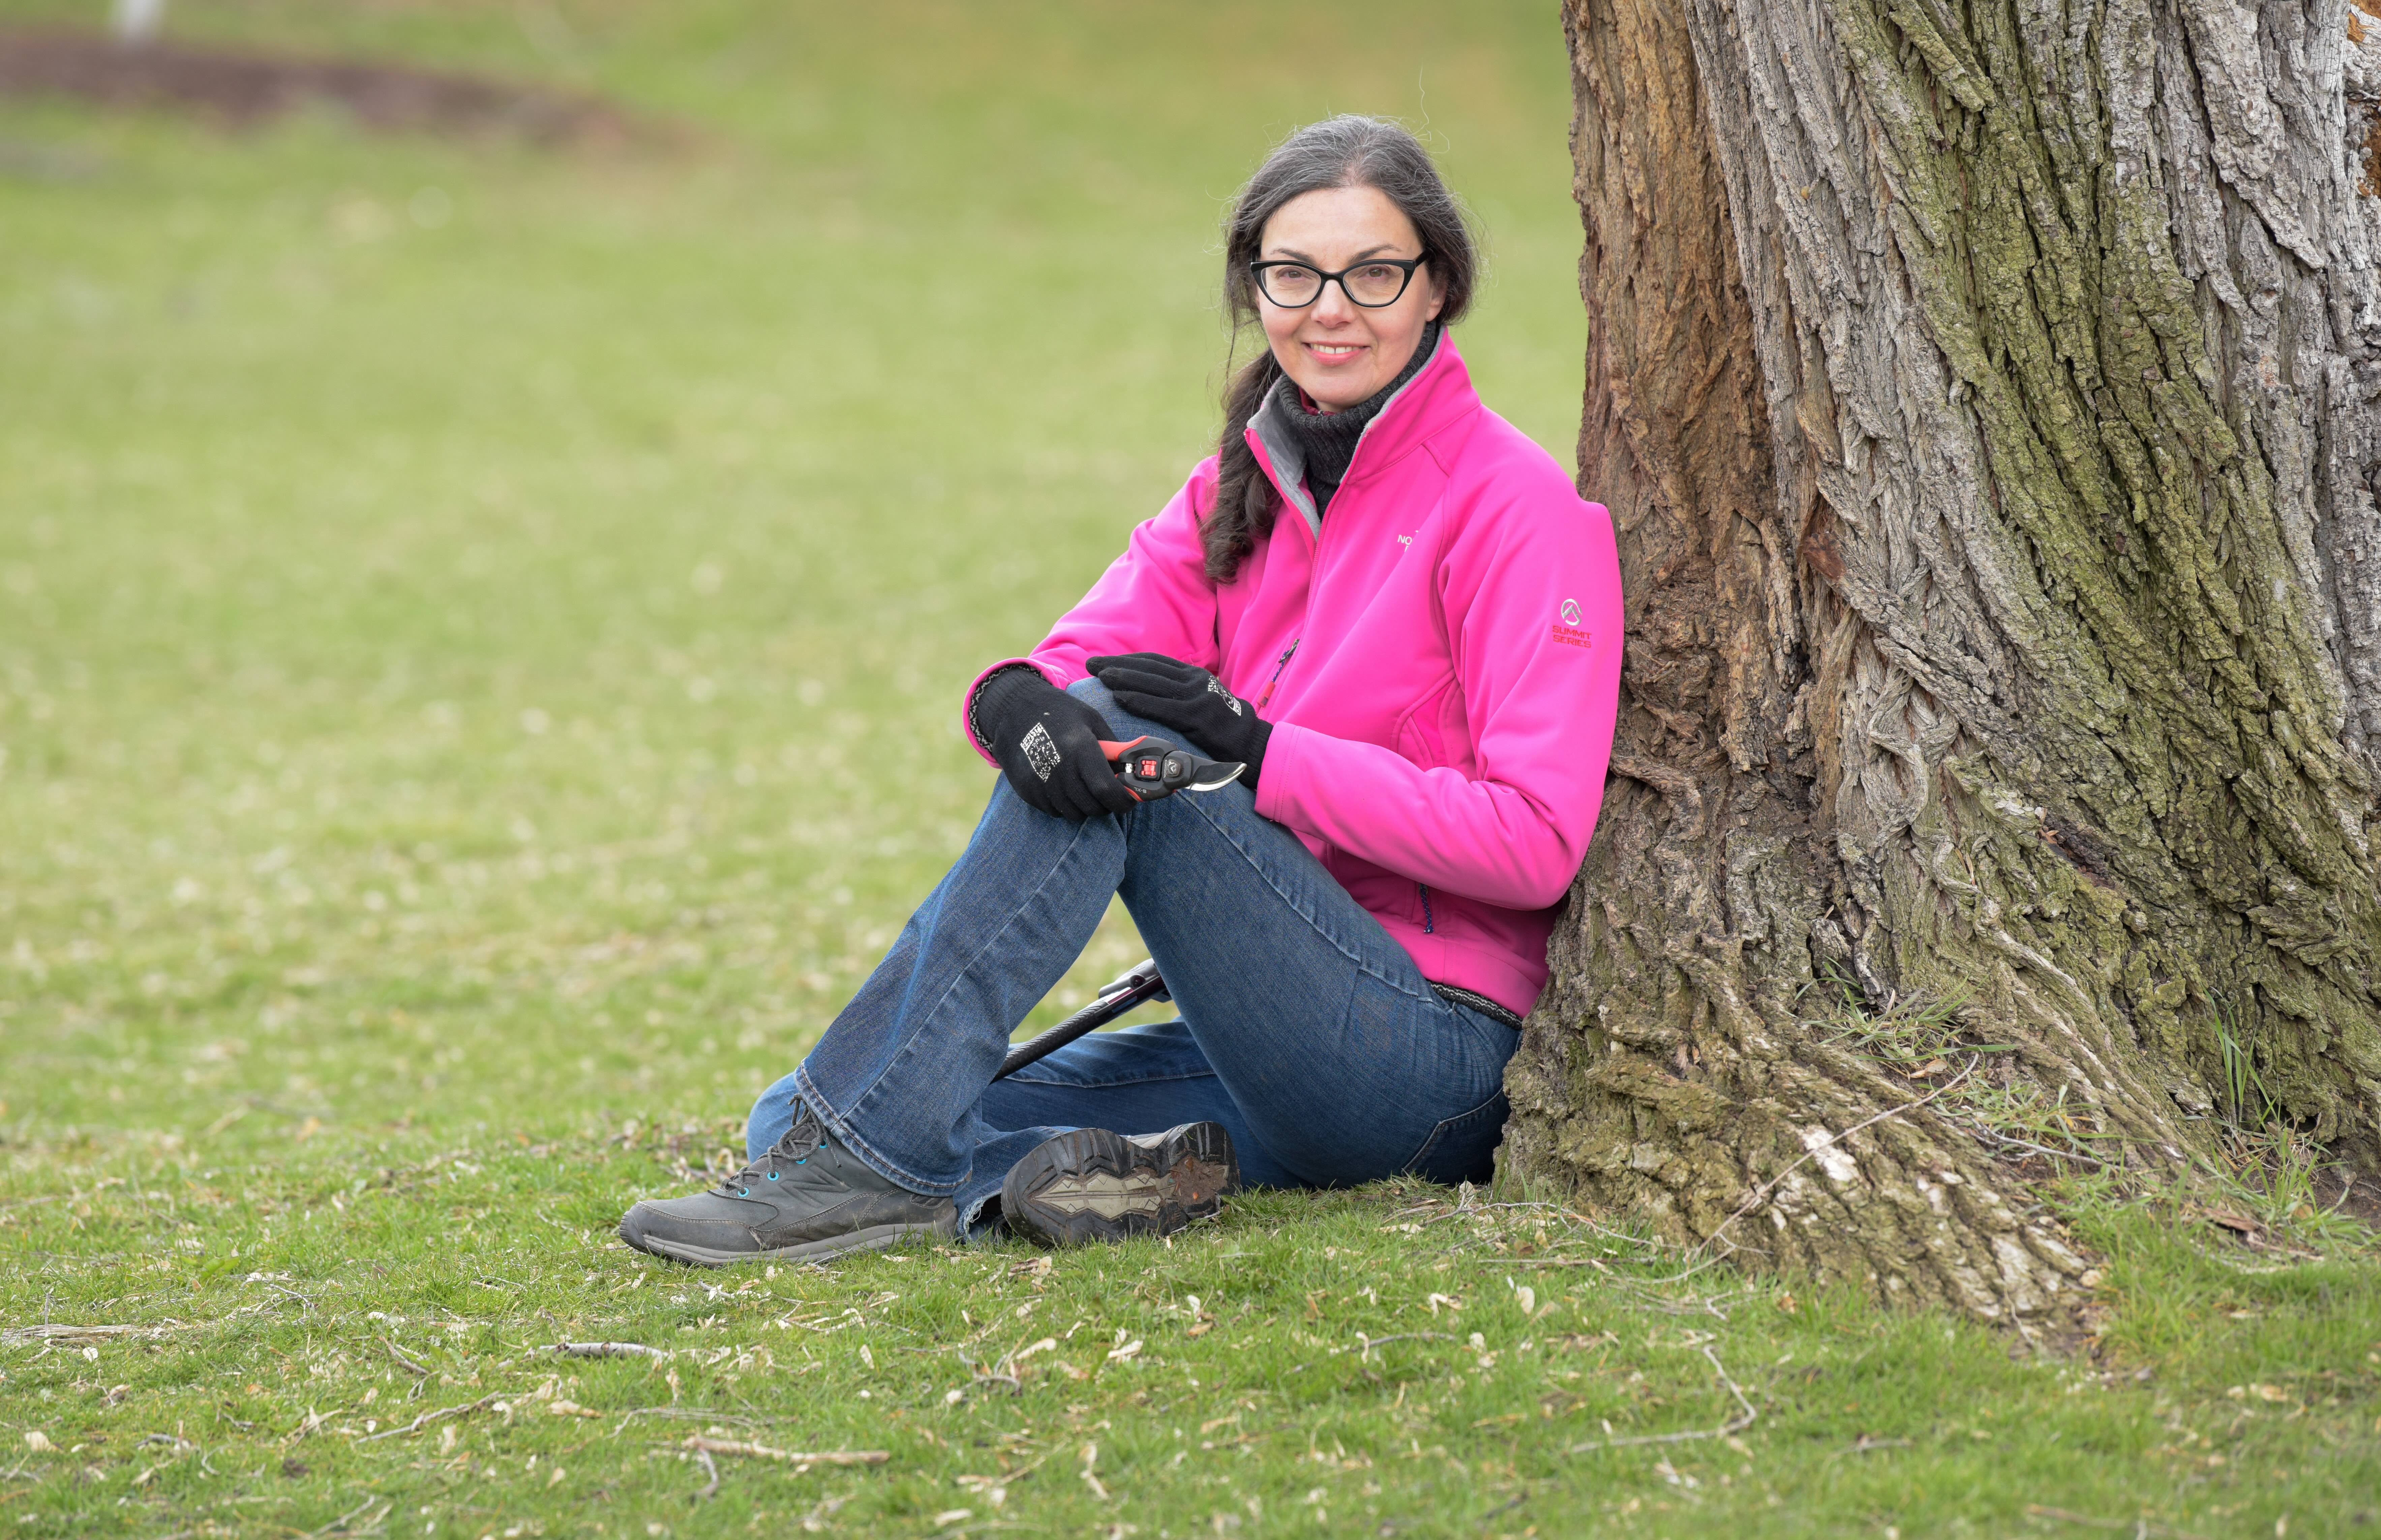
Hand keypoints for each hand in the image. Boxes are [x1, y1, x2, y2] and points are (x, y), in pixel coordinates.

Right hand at [971, 666, 1138, 820]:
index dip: (1122, 801)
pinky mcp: (1027, 791)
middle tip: (1108, 794)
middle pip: (1092, 807)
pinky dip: (1064, 805)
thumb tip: (1132, 771)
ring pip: (1074, 814)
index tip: (1128, 801)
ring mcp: (1041, 783)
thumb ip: (1114, 748)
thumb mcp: (1092, 720)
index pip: (1107, 791)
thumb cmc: (1059, 712)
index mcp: (1080, 749)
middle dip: (1106, 805)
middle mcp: (1059, 770)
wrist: (1014, 709)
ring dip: (1085, 806)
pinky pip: (1054, 811)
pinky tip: (1064, 787)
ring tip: (1086, 789)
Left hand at [1086, 653, 1271, 791]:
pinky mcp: (1197, 717)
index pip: (1155, 662)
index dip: (1128, 660)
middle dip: (1118, 664)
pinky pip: (1161, 706)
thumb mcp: (1205, 702)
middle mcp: (1195, 681)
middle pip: (1149, 668)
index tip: (1105, 661)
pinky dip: (1139, 700)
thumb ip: (1182, 696)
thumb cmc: (1227, 729)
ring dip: (1123, 677)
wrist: (1254, 745)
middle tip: (1091, 664)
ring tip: (1099, 676)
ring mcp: (1197, 697)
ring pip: (1152, 683)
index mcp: (1196, 676)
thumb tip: (1154, 695)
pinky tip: (1119, 697)